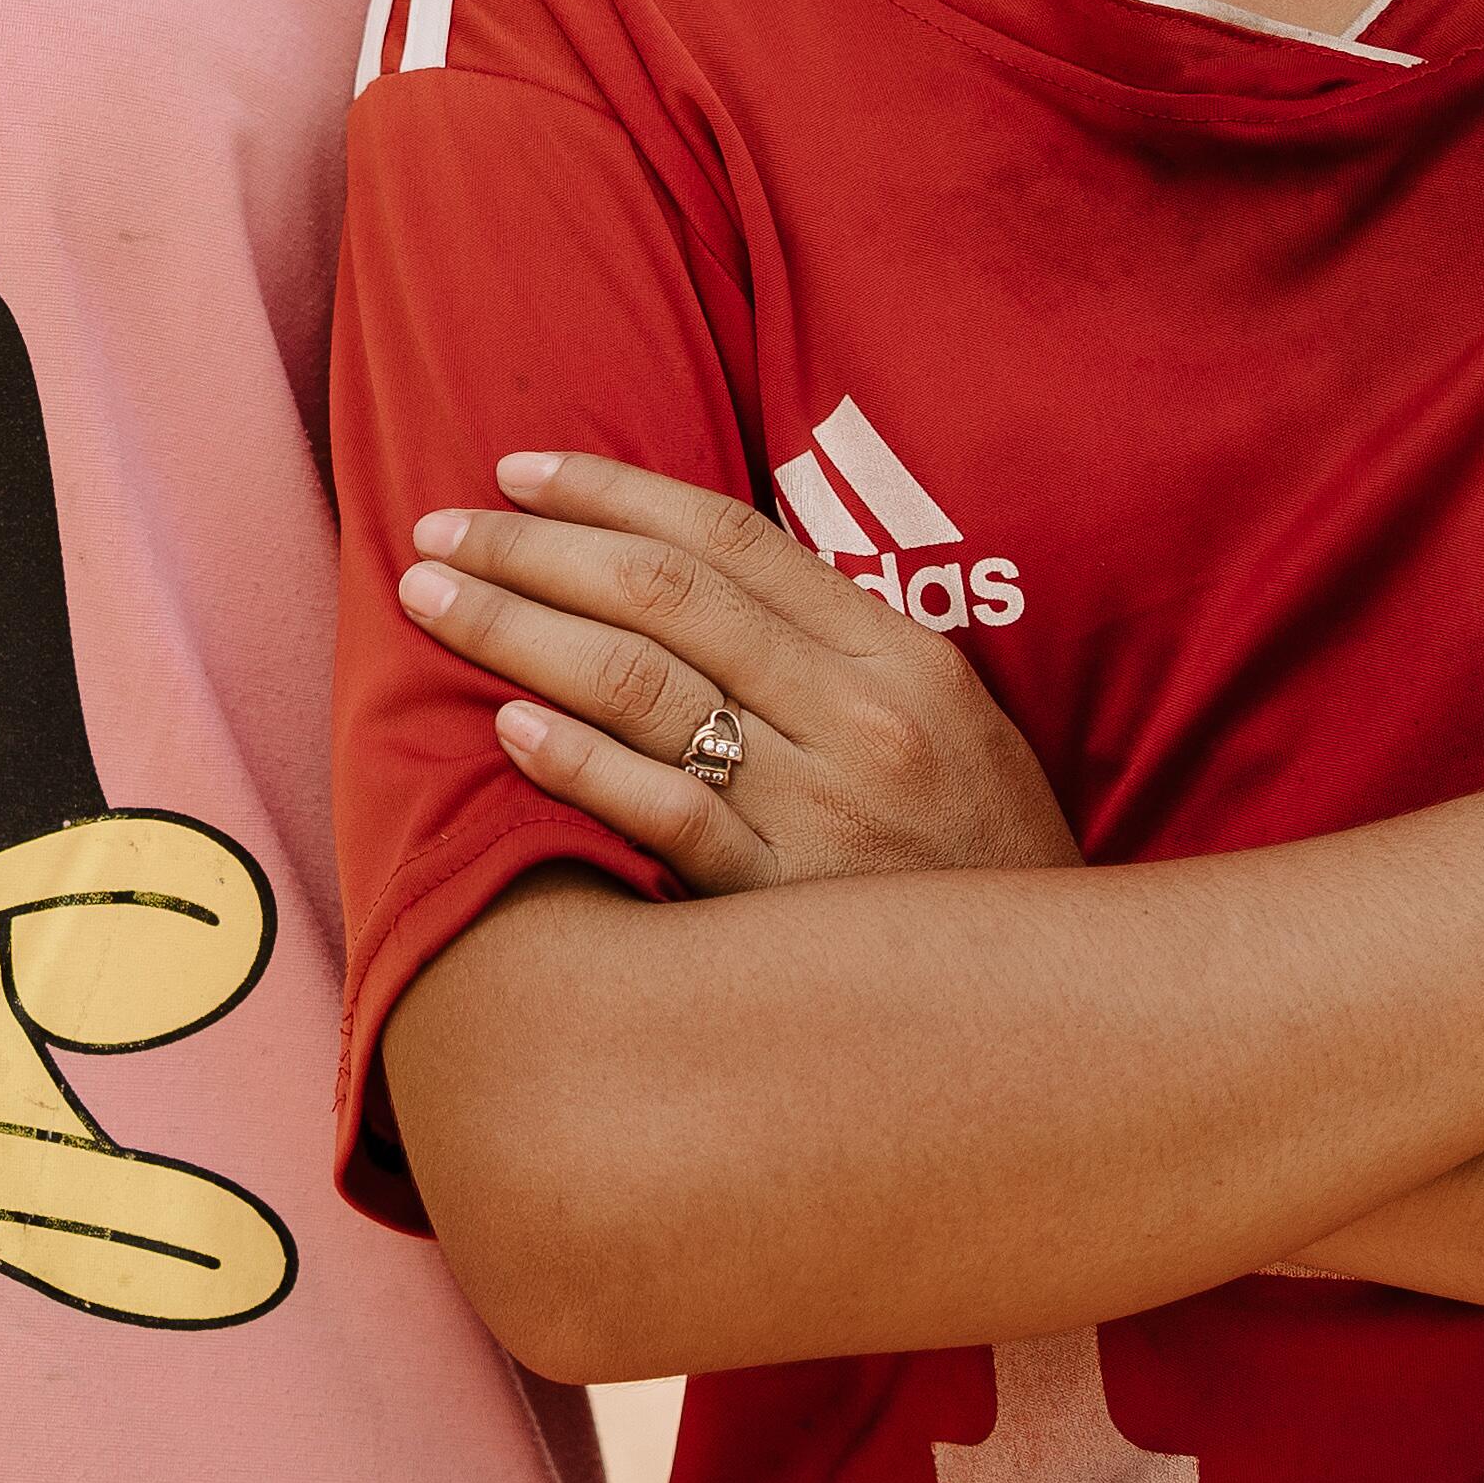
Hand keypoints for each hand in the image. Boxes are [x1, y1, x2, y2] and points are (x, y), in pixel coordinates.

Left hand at [395, 450, 1083, 893]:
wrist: (1050, 1010)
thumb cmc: (974, 858)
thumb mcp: (941, 721)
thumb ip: (831, 648)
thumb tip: (687, 579)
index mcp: (897, 652)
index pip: (728, 538)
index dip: (610, 493)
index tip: (516, 473)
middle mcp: (861, 714)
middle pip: (665, 597)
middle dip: (535, 552)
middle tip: (437, 532)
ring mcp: (824, 809)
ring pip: (645, 686)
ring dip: (521, 633)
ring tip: (434, 604)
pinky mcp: (786, 904)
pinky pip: (667, 814)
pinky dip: (581, 765)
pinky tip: (507, 729)